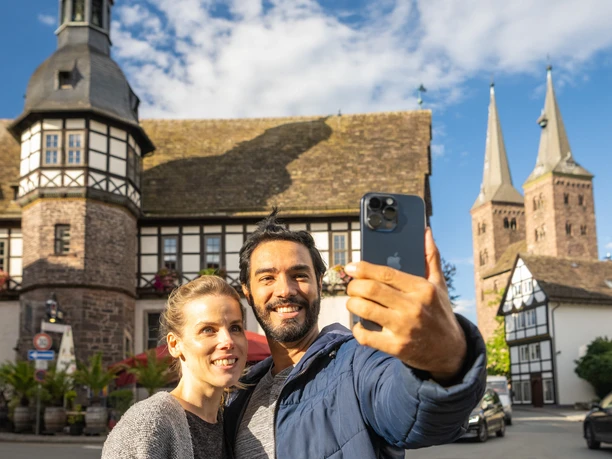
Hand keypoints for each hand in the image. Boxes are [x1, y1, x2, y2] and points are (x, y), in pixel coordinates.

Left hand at [344, 228, 466, 384]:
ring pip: (364, 309)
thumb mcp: (439, 285)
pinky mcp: (396, 347)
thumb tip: (426, 231)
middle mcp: (413, 307)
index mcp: (422, 289)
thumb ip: (430, 257)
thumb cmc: (440, 313)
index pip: (386, 273)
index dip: (363, 268)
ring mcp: (404, 328)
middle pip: (370, 289)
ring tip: (354, 302)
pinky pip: (366, 336)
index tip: (351, 267)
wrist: (450, 351)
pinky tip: (360, 325)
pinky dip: (357, 329)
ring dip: (352, 304)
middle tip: (352, 287)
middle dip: (354, 286)